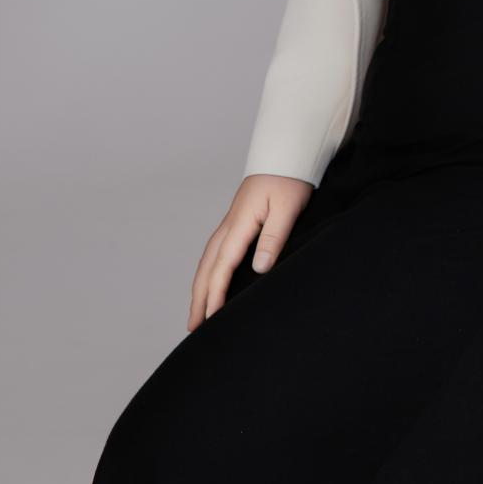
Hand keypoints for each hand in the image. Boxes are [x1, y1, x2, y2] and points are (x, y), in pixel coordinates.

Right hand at [187, 174, 312, 330]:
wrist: (285, 155)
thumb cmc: (289, 180)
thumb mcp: (288, 208)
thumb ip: (274, 237)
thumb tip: (258, 268)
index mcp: (240, 223)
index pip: (223, 265)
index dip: (216, 294)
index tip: (211, 319)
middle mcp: (230, 225)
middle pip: (207, 267)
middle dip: (199, 297)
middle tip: (193, 327)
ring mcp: (231, 224)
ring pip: (208, 261)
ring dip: (200, 287)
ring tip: (197, 313)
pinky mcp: (236, 223)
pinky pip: (215, 253)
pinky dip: (208, 273)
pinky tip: (211, 283)